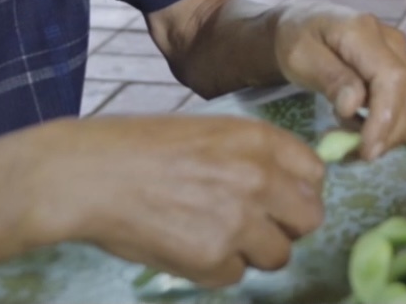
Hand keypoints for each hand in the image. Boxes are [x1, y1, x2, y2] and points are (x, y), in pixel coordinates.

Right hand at [35, 115, 325, 285]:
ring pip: (278, 254)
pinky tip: (186, 244)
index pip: (315, 174)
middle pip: (309, 219)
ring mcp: (238, 222)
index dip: (296, 189)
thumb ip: (254, 155)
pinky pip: (235, 275)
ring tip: (214, 234)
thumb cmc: (140, 147)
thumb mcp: (209, 131)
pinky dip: (215, 268)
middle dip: (286, 225)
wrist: (90, 174)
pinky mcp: (213, 259)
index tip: (279, 197)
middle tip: (255, 224)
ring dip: (252, 251)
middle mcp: (258, 179)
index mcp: (259, 140)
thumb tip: (284, 185)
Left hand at [273, 2, 405, 159]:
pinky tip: (359, 127)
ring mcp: (402, 55)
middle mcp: (393, 42)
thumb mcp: (300, 58)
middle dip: (389, 135)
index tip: (366, 150)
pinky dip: (388, 126)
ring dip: (388, 133)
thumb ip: (330, 78)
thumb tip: (354, 106)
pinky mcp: (403, 69)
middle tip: (353, 154)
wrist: (302, 25)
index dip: (385, 118)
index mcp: (364, 32)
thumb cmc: (296, 39)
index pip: (392, 78)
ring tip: (350, 139)